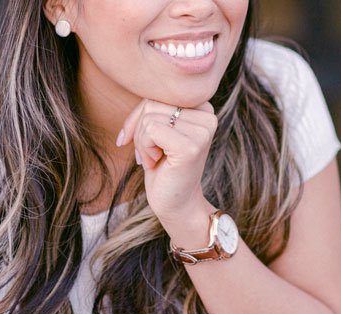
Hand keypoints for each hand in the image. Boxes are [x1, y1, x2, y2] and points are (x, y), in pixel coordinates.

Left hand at [118, 99, 217, 222]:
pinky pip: (150, 131)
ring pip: (149, 118)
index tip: (136, 138)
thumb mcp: (158, 128)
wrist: (176, 203)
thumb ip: (154, 106)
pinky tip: (156, 163)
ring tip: (155, 158)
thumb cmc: (163, 166)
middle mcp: (209, 115)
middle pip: (152, 103)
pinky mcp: (191, 146)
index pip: (158, 94)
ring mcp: (202, 131)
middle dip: (139, 129)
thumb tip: (132, 83)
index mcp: (204, 107)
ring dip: (142, 142)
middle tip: (149, 153)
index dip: (140, 115)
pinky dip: (144, 149)